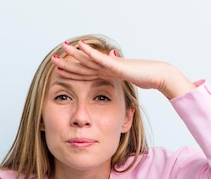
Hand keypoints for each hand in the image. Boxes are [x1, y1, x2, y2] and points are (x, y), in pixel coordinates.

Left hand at [51, 40, 196, 98]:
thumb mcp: (125, 88)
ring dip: (74, 54)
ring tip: (61, 48)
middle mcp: (106, 67)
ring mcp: (110, 63)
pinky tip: (79, 46)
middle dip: (67, 62)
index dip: (72, 72)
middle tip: (53, 59)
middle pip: (83, 64)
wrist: (157, 74)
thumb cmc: (145, 80)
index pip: (85, 73)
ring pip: (88, 58)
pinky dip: (89, 52)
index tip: (59, 72)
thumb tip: (110, 99)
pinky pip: (100, 57)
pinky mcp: (116, 63)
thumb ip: (116, 91)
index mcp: (107, 73)